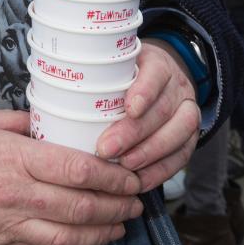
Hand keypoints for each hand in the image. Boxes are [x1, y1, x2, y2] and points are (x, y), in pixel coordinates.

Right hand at [0, 109, 142, 244]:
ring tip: (120, 224)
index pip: (78, 170)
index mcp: (16, 159)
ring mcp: (8, 225)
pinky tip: (82, 237)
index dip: (112, 176)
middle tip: (136, 200)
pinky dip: (69, 244)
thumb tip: (49, 124)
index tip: (130, 174)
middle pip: (82, 207)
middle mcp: (17, 195)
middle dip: (117, 205)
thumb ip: (21, 124)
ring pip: (68, 237)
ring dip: (102, 231)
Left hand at [96, 40, 200, 191]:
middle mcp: (177, 86)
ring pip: (178, 134)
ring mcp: (188, 111)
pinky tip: (140, 181)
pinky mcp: (191, 136)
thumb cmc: (129, 73)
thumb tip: (52, 89)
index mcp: (158, 64)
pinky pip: (181, 156)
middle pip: (162, 110)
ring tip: (124, 166)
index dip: (144, 91)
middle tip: (106, 149)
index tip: (129, 108)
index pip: (155, 74)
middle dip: (134, 133)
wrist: (162, 77)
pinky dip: (161, 171)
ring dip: (149, 154)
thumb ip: (97, 74)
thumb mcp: (117, 64)